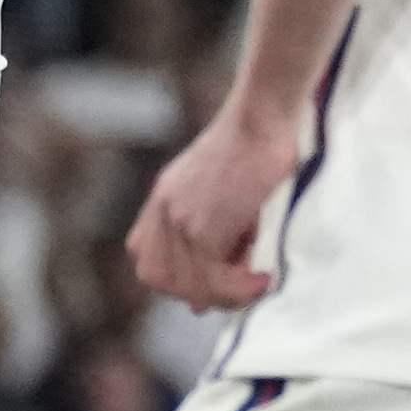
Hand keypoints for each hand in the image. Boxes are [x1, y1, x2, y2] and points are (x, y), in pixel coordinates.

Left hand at [126, 108, 295, 308]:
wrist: (263, 115)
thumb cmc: (259, 144)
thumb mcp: (223, 187)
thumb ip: (214, 230)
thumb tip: (214, 290)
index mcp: (164, 199)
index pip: (146, 259)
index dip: (176, 279)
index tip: (212, 283)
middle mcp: (163, 210)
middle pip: (157, 277)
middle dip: (197, 292)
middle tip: (238, 290)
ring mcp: (179, 219)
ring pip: (187, 283)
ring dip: (225, 295)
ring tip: (256, 286)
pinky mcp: (202, 226)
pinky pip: (213, 277)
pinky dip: (239, 288)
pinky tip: (263, 279)